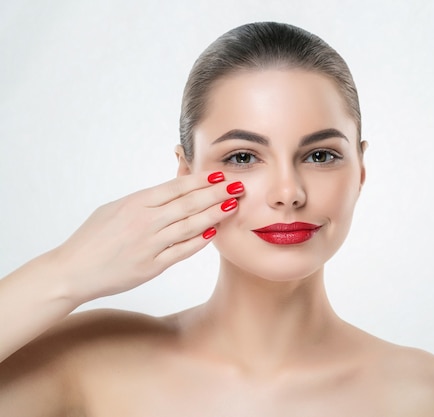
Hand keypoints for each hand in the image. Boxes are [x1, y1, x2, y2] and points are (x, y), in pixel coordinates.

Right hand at [52, 171, 242, 301]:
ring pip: (190, 226)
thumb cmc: (92, 238)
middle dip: (216, 194)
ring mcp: (149, 245)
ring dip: (214, 214)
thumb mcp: (114, 210)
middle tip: (237, 185)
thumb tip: (170, 193)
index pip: (175, 187)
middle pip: (188, 204)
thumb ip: (143, 202)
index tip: (220, 174)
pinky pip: (181, 251)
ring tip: (233, 206)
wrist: (72, 271)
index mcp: (135, 204)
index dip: (201, 180)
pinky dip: (199, 242)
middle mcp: (144, 222)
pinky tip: (214, 232)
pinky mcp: (152, 266)